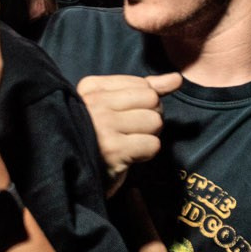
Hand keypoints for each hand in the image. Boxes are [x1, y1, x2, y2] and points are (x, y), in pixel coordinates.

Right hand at [76, 70, 181, 188]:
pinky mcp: (113, 150)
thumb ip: (145, 89)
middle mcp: (94, 103)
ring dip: (149, 136)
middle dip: (150, 118)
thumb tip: (177, 78)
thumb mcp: (114, 106)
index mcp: (91, 88)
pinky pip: (152, 144)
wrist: (73, 173)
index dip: (143, 104)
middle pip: (152, 100)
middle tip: (130, 132)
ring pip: (154, 121)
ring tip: (128, 144)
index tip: (123, 118)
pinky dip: (146, 153)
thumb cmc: (98, 137)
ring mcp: (102, 126)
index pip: (142, 84)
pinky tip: (128, 156)